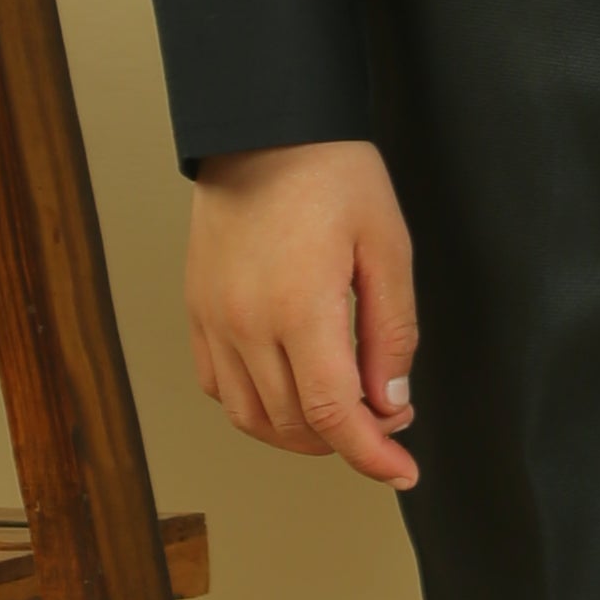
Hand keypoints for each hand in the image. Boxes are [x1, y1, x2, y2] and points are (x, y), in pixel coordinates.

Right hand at [186, 139, 419, 490]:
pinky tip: (290, 390)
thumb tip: (391, 402)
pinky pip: (219, 387)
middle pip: (295, 425)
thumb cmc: (331, 174)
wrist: (263, 126)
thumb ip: (392, 332)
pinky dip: (256, 407)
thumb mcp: (386, 247)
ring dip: (300, 434)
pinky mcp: (197, 310)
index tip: (402, 472)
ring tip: (341, 415)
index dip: (371, 456)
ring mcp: (213, 320)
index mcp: (299, 309)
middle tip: (387, 417)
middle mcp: (245, 324)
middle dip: (347, 440)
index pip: (334, 415)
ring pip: (251, 417)